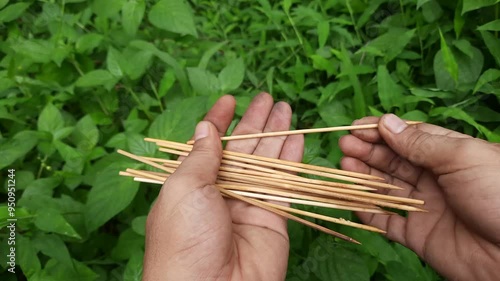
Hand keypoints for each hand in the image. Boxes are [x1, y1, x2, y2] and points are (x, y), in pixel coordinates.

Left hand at [143, 93, 303, 279]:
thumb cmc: (184, 239)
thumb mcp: (183, 189)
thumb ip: (200, 157)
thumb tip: (206, 127)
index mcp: (192, 184)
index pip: (209, 144)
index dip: (219, 120)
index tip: (229, 99)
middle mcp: (220, 192)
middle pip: (242, 149)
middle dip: (254, 121)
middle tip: (267, 96)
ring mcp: (248, 204)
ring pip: (266, 161)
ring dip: (276, 134)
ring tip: (284, 107)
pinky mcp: (273, 218)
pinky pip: (285, 183)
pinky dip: (292, 159)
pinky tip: (296, 137)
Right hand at [339, 114, 499, 280]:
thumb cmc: (499, 196)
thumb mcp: (462, 157)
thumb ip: (420, 142)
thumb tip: (386, 122)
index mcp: (449, 155)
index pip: (409, 137)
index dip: (382, 131)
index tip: (356, 128)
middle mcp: (435, 179)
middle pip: (394, 161)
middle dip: (368, 151)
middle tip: (345, 145)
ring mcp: (425, 207)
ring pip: (387, 188)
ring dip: (364, 177)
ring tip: (344, 165)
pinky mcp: (418, 235)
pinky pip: (387, 222)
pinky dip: (369, 212)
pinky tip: (353, 199)